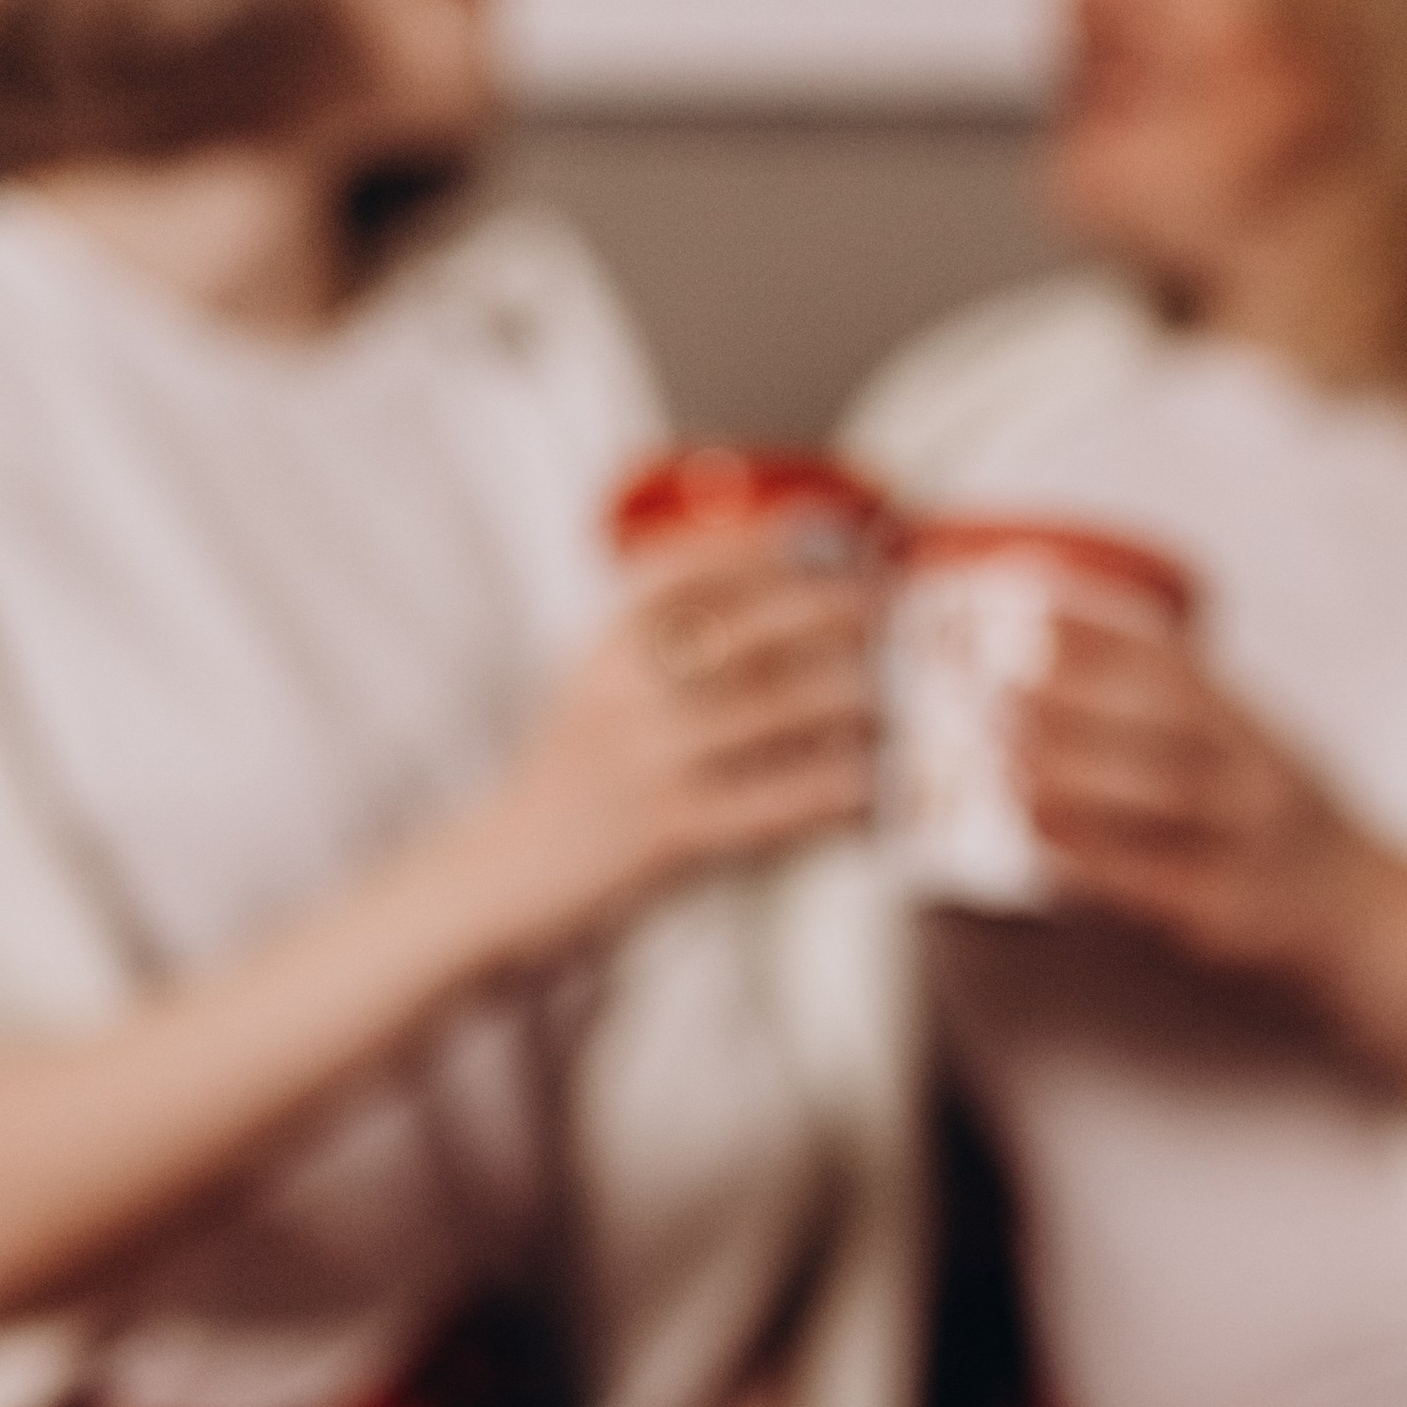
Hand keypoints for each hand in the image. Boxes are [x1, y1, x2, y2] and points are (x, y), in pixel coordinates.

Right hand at [469, 518, 879, 964]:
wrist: (504, 874)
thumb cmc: (577, 777)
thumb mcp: (601, 686)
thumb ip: (669, 641)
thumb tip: (791, 598)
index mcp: (610, 639)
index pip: (703, 562)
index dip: (784, 542)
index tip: (846, 532)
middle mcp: (629, 684)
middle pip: (761, 624)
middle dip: (844, 610)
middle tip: (898, 612)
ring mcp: (651, 755)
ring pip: (785, 706)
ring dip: (859, 700)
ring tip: (902, 701)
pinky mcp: (675, 828)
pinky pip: (784, 798)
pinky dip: (841, 790)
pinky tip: (875, 789)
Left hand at [1015, 610, 1383, 983]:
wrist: (1370, 923)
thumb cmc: (1290, 832)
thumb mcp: (1261, 753)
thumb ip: (1189, 717)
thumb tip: (1070, 659)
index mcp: (1262, 734)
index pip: (1181, 670)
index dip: (1104, 639)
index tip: (1033, 616)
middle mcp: (1262, 783)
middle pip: (1164, 726)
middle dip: (1071, 702)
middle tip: (993, 688)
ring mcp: (1249, 850)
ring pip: (1155, 798)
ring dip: (1067, 774)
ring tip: (999, 758)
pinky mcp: (1227, 917)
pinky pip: (1147, 882)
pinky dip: (1084, 857)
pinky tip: (1035, 841)